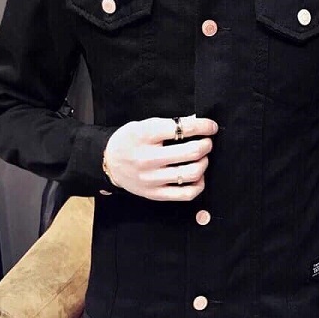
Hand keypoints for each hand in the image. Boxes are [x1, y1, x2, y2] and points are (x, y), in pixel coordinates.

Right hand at [103, 115, 217, 200]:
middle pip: (191, 152)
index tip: (211, 127)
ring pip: (191, 173)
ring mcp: (152, 178)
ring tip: (202, 158)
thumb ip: (168, 125)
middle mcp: (148, 158)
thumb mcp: (142, 125)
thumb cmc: (129, 141)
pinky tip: (198, 176)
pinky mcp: (155, 194)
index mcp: (144, 135)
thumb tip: (197, 123)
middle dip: (206, 145)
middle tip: (207, 142)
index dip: (203, 126)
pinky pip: (185, 194)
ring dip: (204, 163)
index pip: (182, 128)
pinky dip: (199, 185)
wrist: (108, 163)